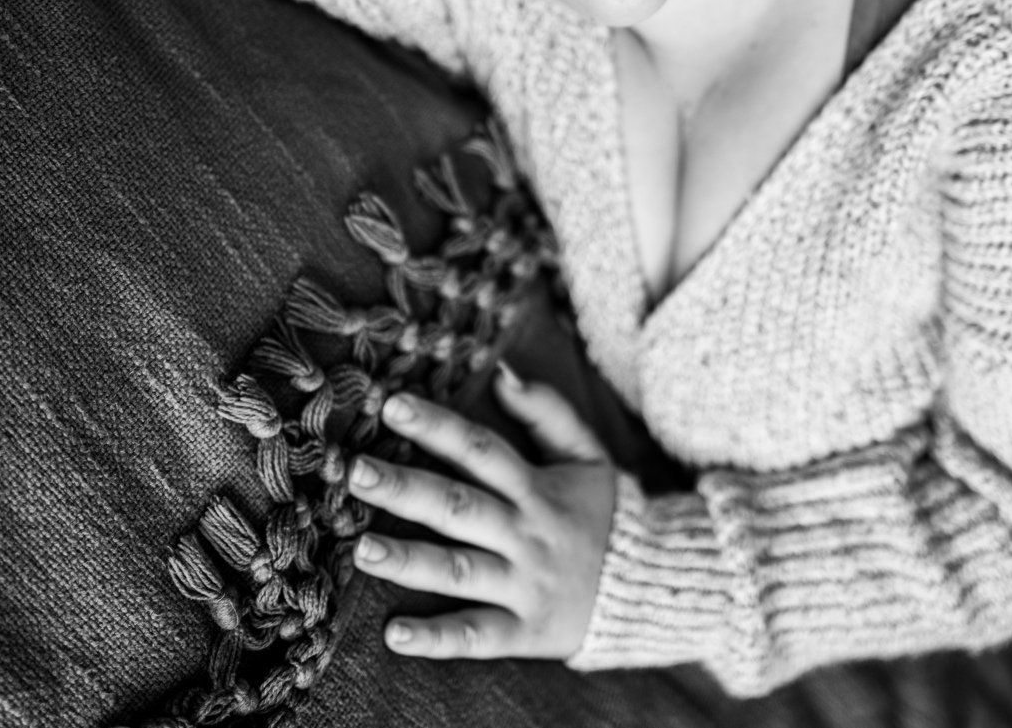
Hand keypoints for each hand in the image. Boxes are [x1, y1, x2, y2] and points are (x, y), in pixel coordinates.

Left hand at [347, 365, 617, 660]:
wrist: (655, 585)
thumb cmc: (606, 514)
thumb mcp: (588, 454)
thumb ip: (546, 411)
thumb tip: (500, 371)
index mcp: (537, 487)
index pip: (480, 449)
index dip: (437, 426)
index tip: (392, 406)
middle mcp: (526, 533)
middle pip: (460, 506)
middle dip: (407, 489)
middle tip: (356, 473)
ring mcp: (524, 584)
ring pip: (460, 570)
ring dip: (410, 560)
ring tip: (361, 549)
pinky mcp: (525, 630)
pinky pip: (478, 635)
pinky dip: (437, 638)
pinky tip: (393, 634)